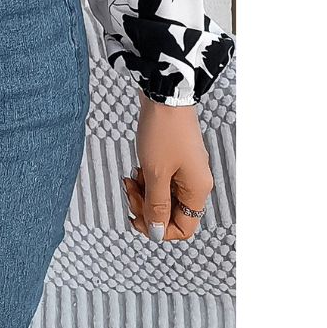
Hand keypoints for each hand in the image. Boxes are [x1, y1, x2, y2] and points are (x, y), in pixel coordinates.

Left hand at [122, 88, 211, 241]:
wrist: (164, 96)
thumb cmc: (163, 131)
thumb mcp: (155, 173)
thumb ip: (155, 204)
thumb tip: (155, 231)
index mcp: (197, 190)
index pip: (183, 227)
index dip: (158, 227)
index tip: (137, 216)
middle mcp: (195, 182)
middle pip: (171, 211)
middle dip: (146, 206)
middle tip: (130, 191)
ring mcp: (186, 168)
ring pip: (164, 194)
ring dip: (144, 191)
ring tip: (131, 177)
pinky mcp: (175, 156)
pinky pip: (161, 178)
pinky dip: (147, 177)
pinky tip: (136, 168)